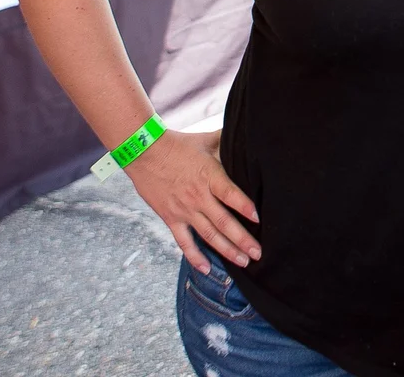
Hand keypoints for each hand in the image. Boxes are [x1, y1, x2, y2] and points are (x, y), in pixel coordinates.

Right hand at [124, 128, 261, 272]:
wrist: (144, 152)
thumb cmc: (178, 145)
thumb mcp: (206, 140)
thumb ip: (227, 142)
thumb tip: (247, 135)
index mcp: (209, 176)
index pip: (231, 194)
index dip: (245, 207)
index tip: (258, 219)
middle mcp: (198, 196)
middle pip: (224, 222)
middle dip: (243, 240)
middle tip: (258, 253)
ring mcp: (184, 210)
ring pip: (209, 235)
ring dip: (227, 251)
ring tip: (243, 262)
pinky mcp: (171, 218)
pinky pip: (184, 242)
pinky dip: (195, 257)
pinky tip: (206, 268)